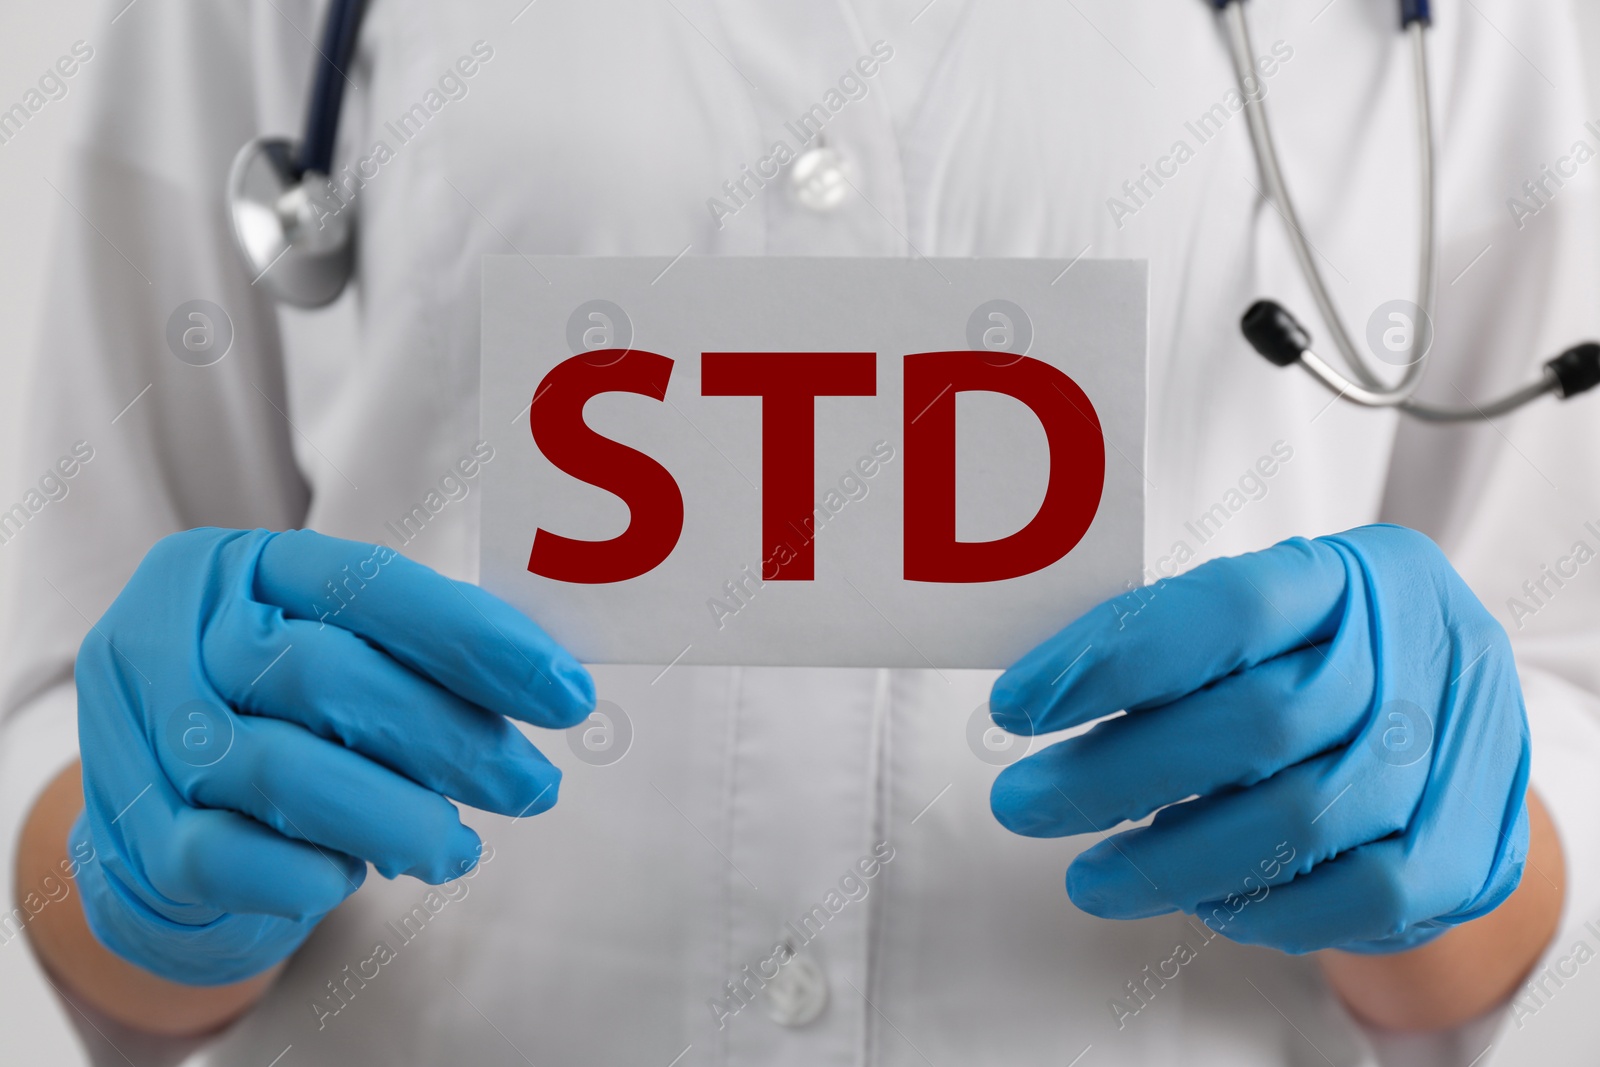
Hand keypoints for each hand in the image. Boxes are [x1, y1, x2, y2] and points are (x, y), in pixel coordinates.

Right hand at [72, 528, 592, 984]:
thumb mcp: (327, 644)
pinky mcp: (134, 832)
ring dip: (398, 817)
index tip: (566, 695)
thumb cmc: (276, 708)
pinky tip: (353, 873)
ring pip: (285, 771)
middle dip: (452, 738)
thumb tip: (549, 690)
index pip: (368, 583)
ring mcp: (145, 733)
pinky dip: (309, 874)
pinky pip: (229, 858)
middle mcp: (176, 635)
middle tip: (534, 786)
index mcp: (240, 567)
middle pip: (328, 676)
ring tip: (461, 847)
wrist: (147, 795)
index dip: (476, 638)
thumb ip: (413, 654)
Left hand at [988, 524, 1529, 953]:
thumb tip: (1042, 691)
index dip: (1114, 659)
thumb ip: (1176, 638)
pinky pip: (1348, 898)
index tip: (1018, 703)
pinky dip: (1257, 905)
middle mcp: (1415, 656)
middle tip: (1023, 800)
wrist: (1457, 727)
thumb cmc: (1325, 657)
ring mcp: (1450, 758)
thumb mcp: (1270, 612)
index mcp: (1354, 575)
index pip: (1228, 609)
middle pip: (1256, 724)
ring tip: (1087, 876)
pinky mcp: (1462, 857)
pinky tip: (1196, 899)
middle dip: (1116, 773)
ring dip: (1168, 861)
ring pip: (1296, 822)